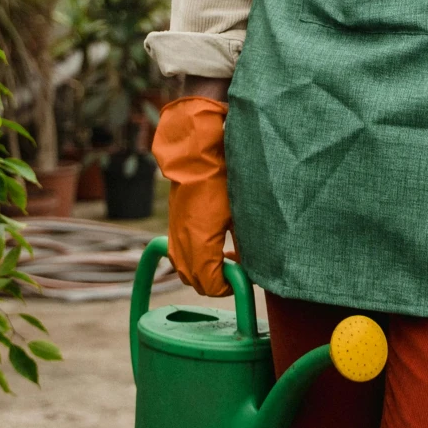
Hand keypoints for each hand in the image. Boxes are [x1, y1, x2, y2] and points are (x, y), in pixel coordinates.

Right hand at [152, 96, 232, 296]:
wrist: (201, 140)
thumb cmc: (226, 169)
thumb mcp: (244, 206)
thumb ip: (248, 239)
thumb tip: (253, 261)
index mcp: (200, 236)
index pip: (209, 281)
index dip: (227, 286)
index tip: (242, 279)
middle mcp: (182, 236)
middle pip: (193, 278)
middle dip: (213, 282)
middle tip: (236, 274)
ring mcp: (174, 228)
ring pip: (182, 266)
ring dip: (201, 271)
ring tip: (225, 262)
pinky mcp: (173, 219)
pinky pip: (178, 251)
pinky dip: (193, 257)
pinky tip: (213, 246)